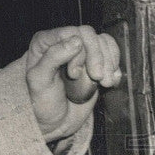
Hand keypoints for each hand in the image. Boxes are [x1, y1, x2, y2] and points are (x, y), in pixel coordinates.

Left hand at [24, 26, 121, 142]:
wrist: (56, 122)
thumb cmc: (42, 102)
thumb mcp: (39, 81)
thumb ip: (53, 57)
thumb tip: (76, 40)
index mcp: (45, 42)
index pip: (69, 32)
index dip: (78, 50)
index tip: (75, 74)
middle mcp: (63, 42)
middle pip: (89, 35)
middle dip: (97, 56)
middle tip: (97, 78)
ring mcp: (81, 52)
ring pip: (103, 42)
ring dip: (108, 62)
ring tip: (104, 83)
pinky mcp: (95, 63)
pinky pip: (112, 53)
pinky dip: (115, 66)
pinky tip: (110, 81)